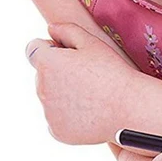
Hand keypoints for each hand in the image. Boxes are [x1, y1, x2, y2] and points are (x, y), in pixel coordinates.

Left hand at [26, 22, 134, 143]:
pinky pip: (56, 118)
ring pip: (49, 97)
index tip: (66, 54)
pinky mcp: (56, 131)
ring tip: (90, 95)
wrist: (129, 109)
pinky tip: (88, 112)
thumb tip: (50, 29)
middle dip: (57, 72)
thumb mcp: (91, 43)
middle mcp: (41, 88)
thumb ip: (66, 30)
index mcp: (46, 63)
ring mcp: (48, 112)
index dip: (49, 48)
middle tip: (86, 76)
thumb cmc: (112, 72)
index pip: (32, 49)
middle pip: (41, 75)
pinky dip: (67, 115)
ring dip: (61, 94)